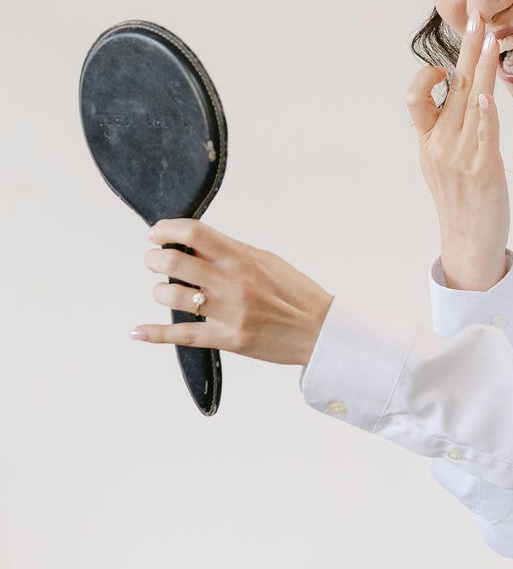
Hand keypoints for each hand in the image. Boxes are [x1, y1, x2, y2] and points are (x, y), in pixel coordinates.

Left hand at [130, 217, 333, 367]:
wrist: (320, 330)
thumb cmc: (294, 292)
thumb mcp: (265, 261)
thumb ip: (229, 252)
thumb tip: (192, 244)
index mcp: (241, 257)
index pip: (193, 233)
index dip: (166, 229)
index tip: (156, 234)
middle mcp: (231, 282)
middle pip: (172, 262)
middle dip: (153, 259)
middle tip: (154, 260)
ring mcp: (228, 312)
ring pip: (171, 295)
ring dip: (159, 291)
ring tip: (165, 290)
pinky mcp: (227, 339)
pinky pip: (181, 335)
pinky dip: (154, 334)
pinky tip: (136, 331)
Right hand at [405, 8, 509, 289]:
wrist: (468, 243)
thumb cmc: (462, 201)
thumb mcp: (442, 163)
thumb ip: (448, 130)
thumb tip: (464, 97)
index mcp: (428, 141)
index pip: (416, 98)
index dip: (430, 76)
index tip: (448, 66)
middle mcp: (440, 144)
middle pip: (453, 87)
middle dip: (466, 50)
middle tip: (478, 20)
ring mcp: (461, 156)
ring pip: (471, 102)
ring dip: (481, 68)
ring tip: (491, 40)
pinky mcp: (484, 169)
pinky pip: (484, 137)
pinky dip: (487, 116)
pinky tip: (491, 98)